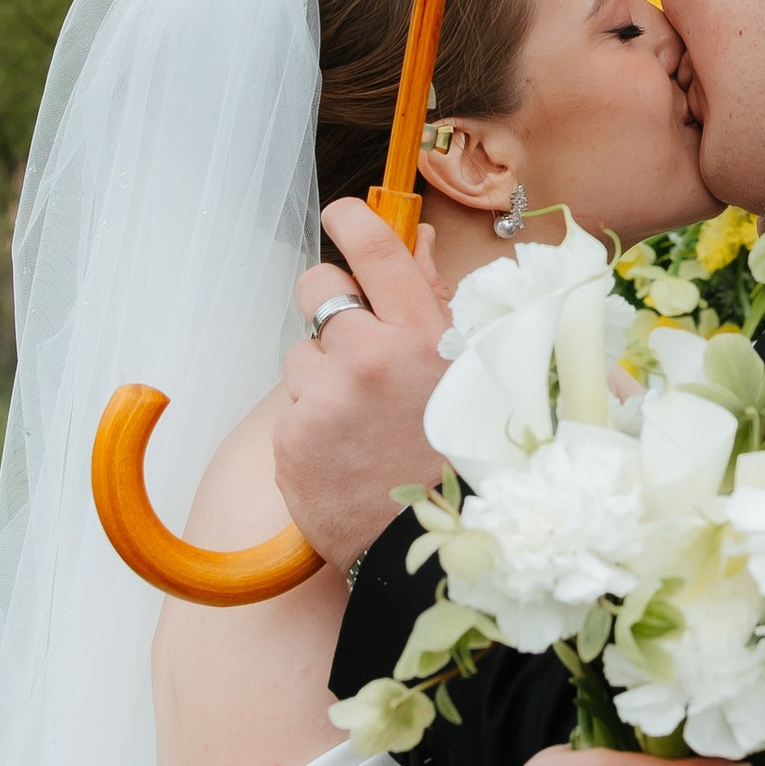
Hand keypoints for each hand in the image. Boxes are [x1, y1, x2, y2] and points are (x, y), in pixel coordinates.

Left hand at [271, 198, 453, 570]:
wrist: (443, 550)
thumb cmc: (469, 456)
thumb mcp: (472, 370)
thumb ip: (435, 300)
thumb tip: (414, 238)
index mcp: (421, 335)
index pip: (375, 249)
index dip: (351, 221)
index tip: (340, 215)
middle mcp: (368, 358)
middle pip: (316, 289)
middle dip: (329, 304)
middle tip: (354, 343)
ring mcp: (325, 401)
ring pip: (302, 357)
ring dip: (324, 378)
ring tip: (364, 423)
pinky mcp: (292, 442)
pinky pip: (292, 411)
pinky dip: (313, 427)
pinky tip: (347, 456)